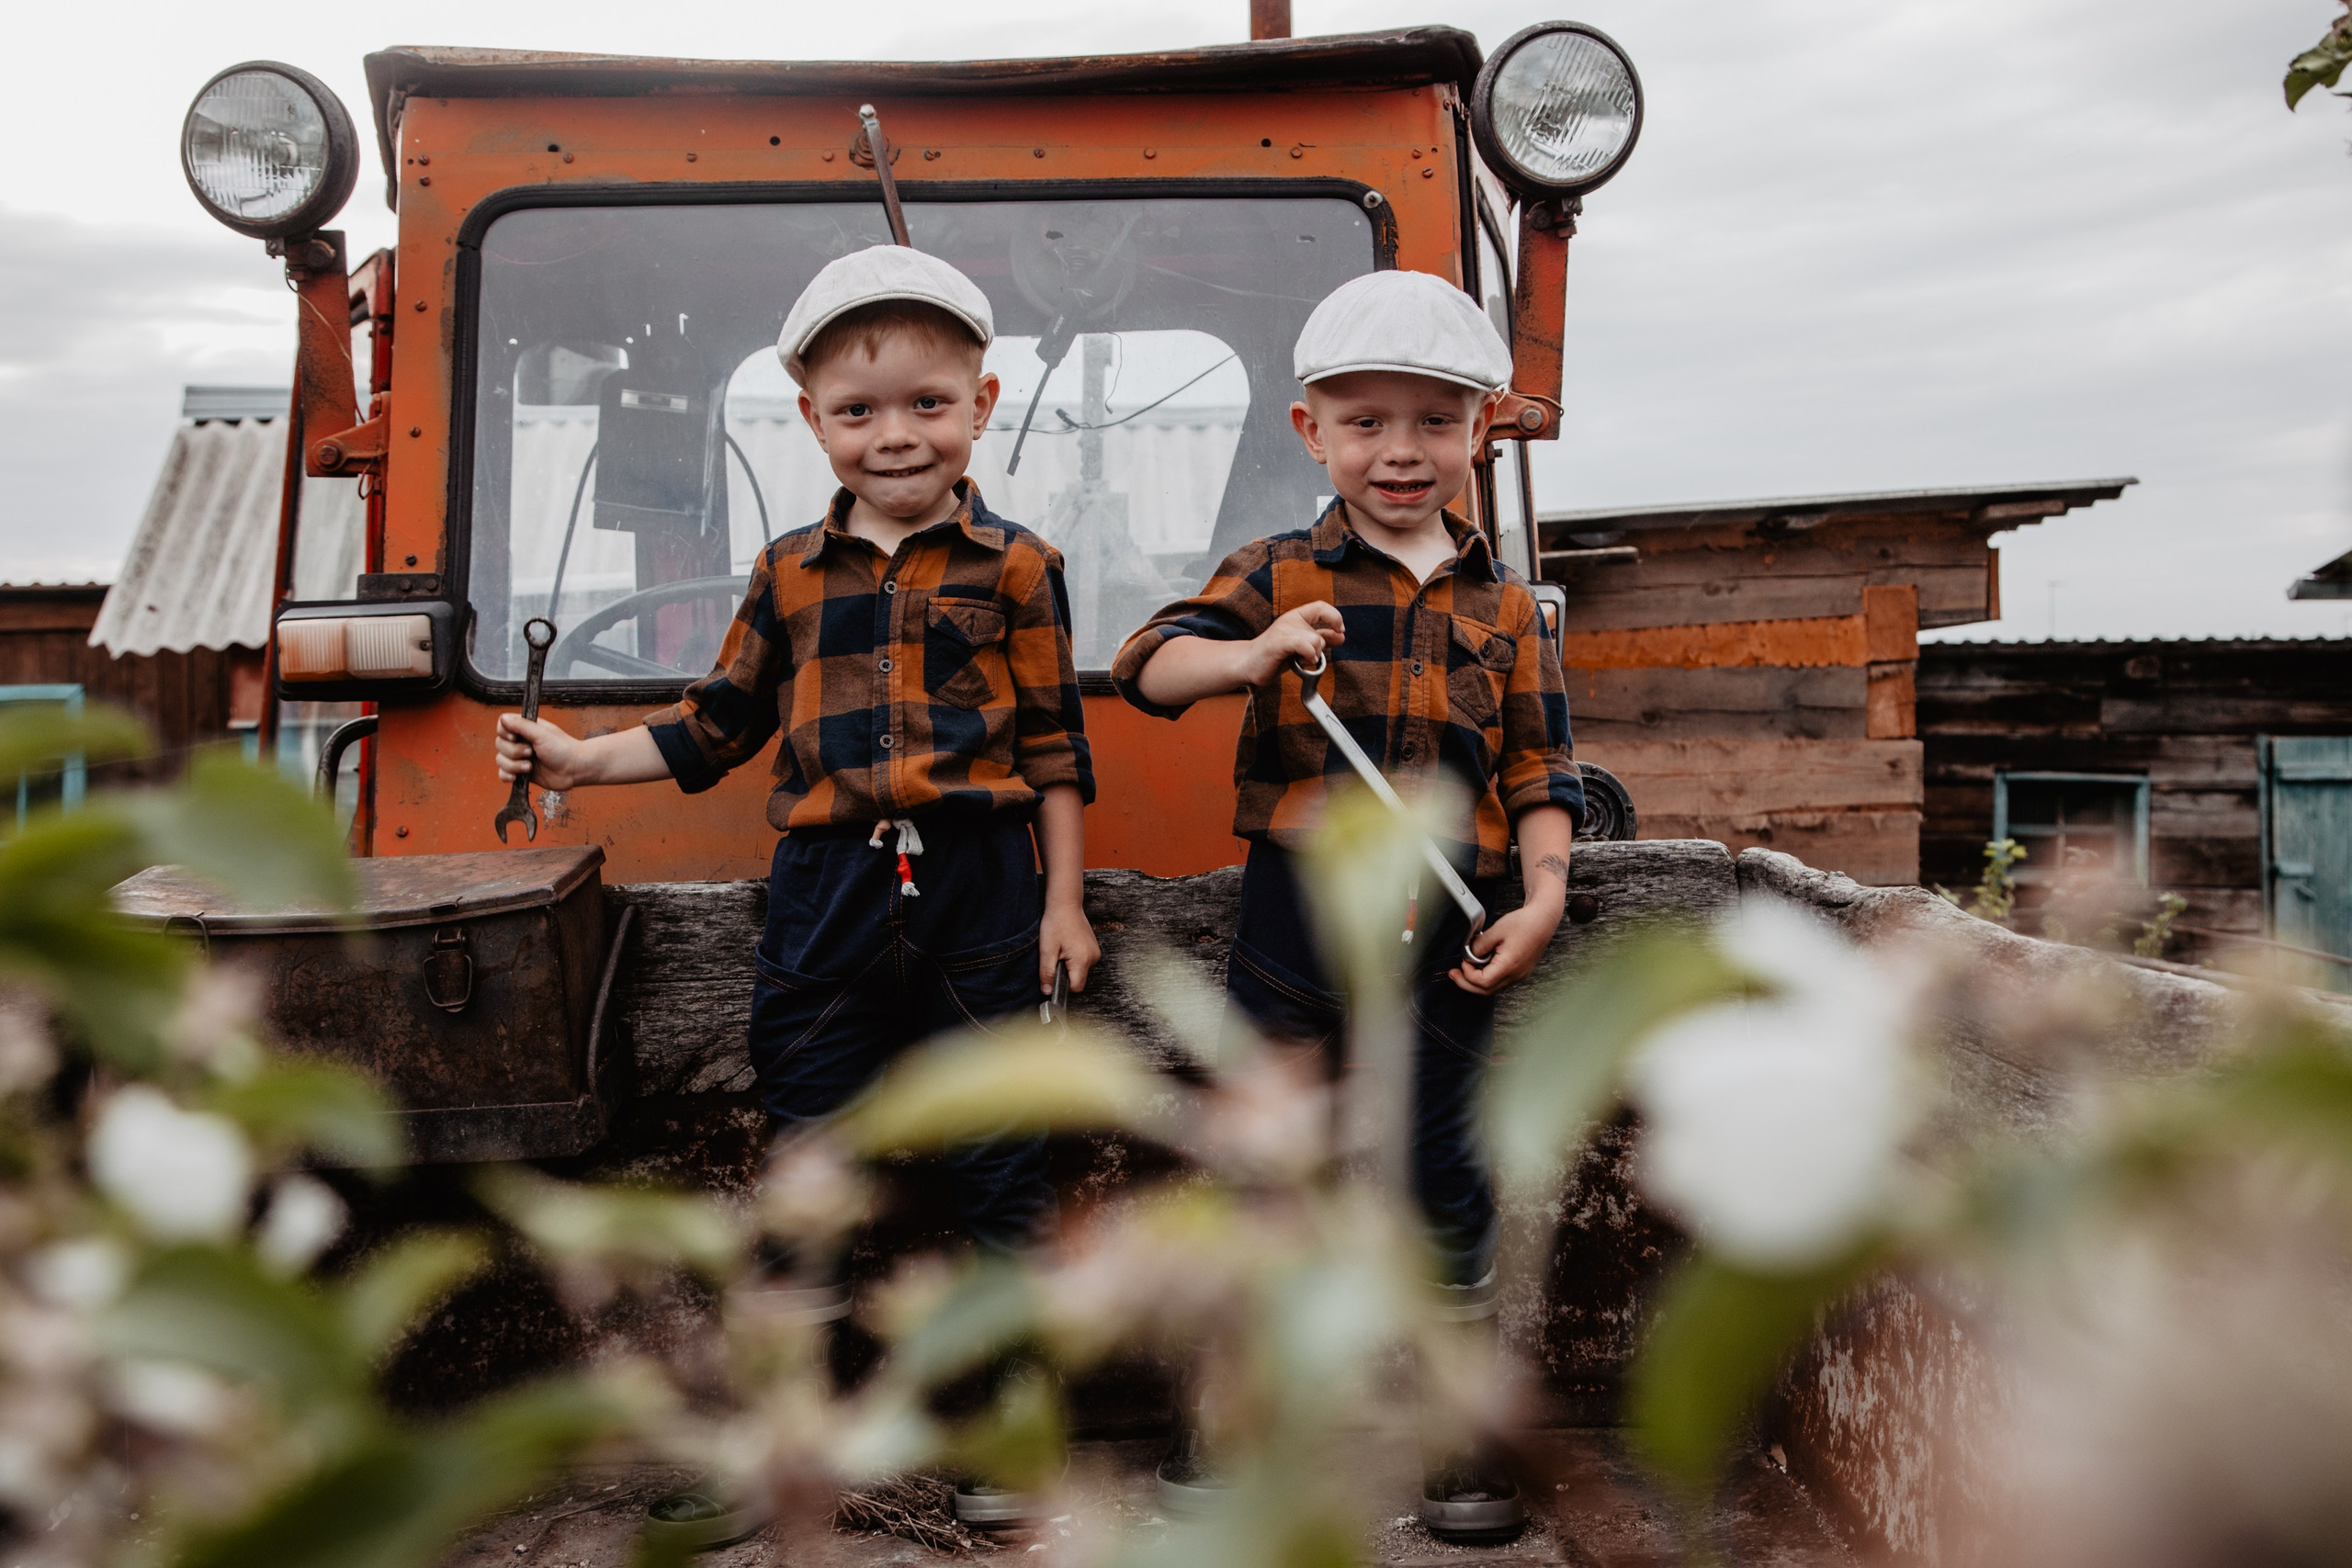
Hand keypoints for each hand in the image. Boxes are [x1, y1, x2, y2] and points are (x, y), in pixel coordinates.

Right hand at [495, 714, 588, 790]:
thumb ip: (521, 725)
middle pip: (499, 744)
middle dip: (513, 751)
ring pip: (500, 760)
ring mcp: (520, 758)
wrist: (574, 769)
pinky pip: (503, 774)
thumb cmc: (564, 749)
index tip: (514, 737)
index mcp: (526, 729)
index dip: (505, 732)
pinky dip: (507, 775)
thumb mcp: (542, 734)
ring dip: (513, 765)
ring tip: (529, 766)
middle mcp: (521, 742)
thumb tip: (503, 717)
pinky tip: (518, 776)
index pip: (502, 726)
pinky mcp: (521, 773)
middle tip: (530, 752)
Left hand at [1039, 902, 1099, 996]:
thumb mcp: (1046, 950)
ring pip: (1080, 971)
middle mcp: (1093, 958)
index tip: (1053, 973)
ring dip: (1069, 966)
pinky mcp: (1094, 948)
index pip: (1075, 987)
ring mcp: (1095, 953)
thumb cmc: (1056, 923)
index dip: (1062, 985)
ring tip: (1061, 949)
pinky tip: (1067, 946)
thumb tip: (1047, 991)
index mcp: (1082, 960)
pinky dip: (1074, 959)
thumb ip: (1047, 972)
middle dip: (1065, 973)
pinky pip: (1083, 962)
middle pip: (1078, 980)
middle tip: (1056, 956)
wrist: (1066, 904)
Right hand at [1238, 601, 1344, 686]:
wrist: (1248, 663)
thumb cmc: (1275, 655)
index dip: (1335, 618)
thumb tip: (1342, 636)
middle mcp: (1290, 619)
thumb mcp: (1302, 644)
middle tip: (1303, 658)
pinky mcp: (1278, 642)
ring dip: (1312, 656)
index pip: (1322, 607)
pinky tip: (1300, 663)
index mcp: (1296, 616)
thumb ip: (1320, 638)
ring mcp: (1283, 630)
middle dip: (1318, 652)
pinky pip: (1304, 645)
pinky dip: (1308, 656)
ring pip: (1316, 641)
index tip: (1340, 631)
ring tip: (1297, 661)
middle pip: (1320, 635)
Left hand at [1447, 892, 1564, 995]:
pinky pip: (1501, 981)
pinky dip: (1488, 977)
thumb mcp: (1495, 931)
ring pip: (1493, 987)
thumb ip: (1479, 946)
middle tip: (1454, 974)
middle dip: (1467, 984)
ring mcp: (1520, 975)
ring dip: (1477, 981)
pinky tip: (1481, 965)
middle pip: (1486, 990)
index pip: (1483, 982)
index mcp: (1510, 966)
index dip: (1468, 975)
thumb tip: (1469, 956)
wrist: (1543, 920)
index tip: (1463, 962)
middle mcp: (1516, 975)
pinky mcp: (1521, 972)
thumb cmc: (1523, 923)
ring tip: (1466, 968)